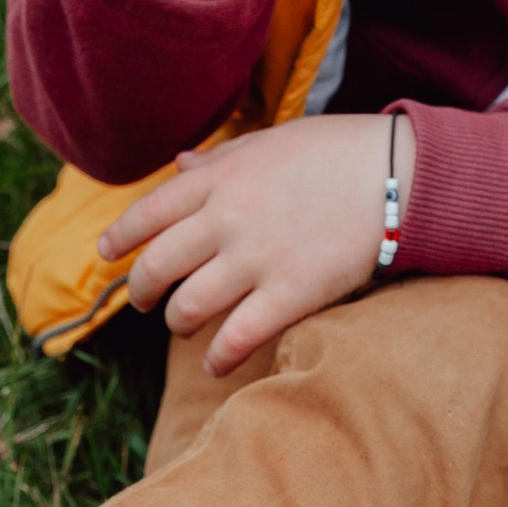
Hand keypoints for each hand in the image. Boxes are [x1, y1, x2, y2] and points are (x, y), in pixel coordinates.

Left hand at [99, 112, 400, 375]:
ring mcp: (257, 258)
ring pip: (189, 306)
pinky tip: (215, 364)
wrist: (398, 174)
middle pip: (158, 265)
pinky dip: (218, 357)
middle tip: (146, 300)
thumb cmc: (336, 152)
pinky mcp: (291, 293)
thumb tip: (179, 165)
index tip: (108, 254)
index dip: (120, 238)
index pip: (148, 212)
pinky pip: (237, 337)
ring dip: (178, 323)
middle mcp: (228, 217)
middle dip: (143, 290)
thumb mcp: (270, 142)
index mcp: (221, 177)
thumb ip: (219, 160)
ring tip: (184, 327)